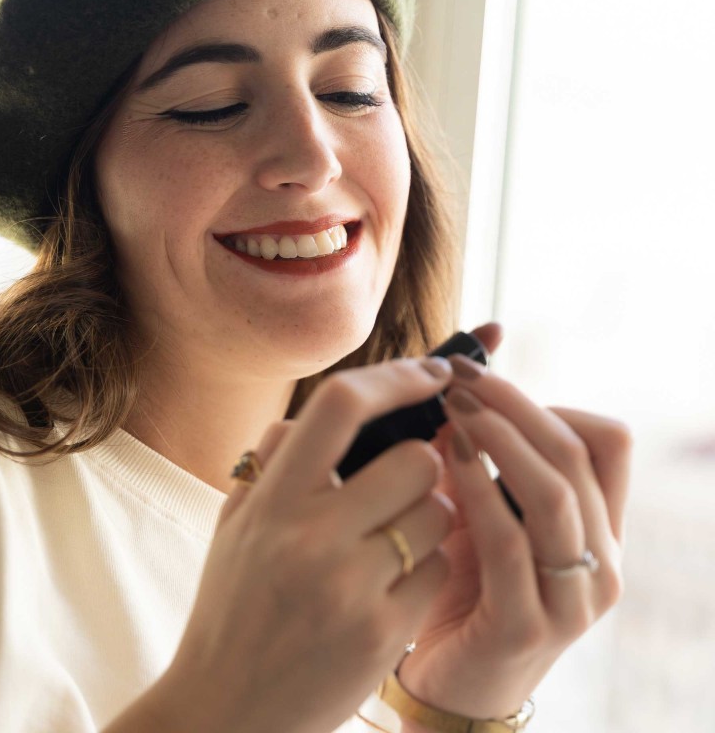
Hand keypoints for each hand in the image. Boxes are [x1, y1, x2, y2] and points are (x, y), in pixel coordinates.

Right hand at [154, 357, 458, 732]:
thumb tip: (328, 409)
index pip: (340, 405)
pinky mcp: (384, 634)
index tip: (429, 371)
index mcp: (270, 500)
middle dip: (420, 465)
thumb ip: (275, 460)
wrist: (226, 711)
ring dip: (428, 517)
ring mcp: (351, 588)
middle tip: (401, 485)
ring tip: (393, 543)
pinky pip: (440, 570)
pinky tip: (393, 590)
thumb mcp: (235, 525)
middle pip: (415, 460)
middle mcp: (311, 538)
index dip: (394, 376)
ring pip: (437, 513)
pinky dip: (427, 570)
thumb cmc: (232, 608)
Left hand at [397, 324, 630, 721]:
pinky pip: (511, 543)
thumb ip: (476, 449)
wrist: (450, 680)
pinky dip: (480, 491)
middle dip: (513, 403)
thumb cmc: (464, 583)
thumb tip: (455, 373)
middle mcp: (600, 558)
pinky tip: (446, 459)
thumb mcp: (478, 506)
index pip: (607, 440)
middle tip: (458, 376)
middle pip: (576, 453)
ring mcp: (572, 596)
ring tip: (454, 406)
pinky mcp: (528, 625)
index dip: (547, 400)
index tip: (483, 379)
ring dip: (500, 437)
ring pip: (556, 493)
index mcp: (597, 525)